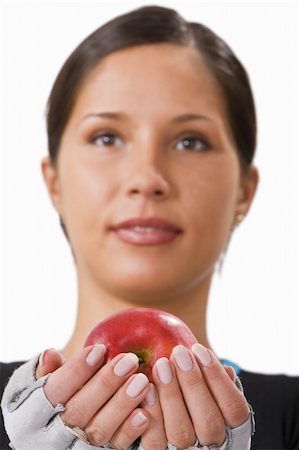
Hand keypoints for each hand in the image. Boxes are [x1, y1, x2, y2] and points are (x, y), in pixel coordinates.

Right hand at [35, 345, 150, 447]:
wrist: (52, 433)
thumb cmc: (50, 399)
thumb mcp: (38, 386)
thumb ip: (46, 372)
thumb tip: (50, 354)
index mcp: (27, 417)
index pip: (52, 392)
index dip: (76, 371)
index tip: (100, 349)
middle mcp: (47, 440)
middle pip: (77, 413)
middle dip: (105, 384)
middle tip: (129, 361)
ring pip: (97, 432)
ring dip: (121, 406)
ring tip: (142, 381)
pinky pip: (112, 449)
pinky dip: (128, 433)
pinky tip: (144, 414)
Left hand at [140, 344, 248, 448]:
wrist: (163, 423)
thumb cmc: (191, 395)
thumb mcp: (210, 387)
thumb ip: (215, 380)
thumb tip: (226, 369)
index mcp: (231, 428)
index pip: (234, 407)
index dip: (218, 378)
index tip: (199, 350)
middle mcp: (211, 445)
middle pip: (209, 422)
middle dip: (193, 383)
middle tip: (178, 353)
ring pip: (181, 432)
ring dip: (171, 395)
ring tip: (161, 364)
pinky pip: (155, 441)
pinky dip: (152, 413)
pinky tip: (148, 388)